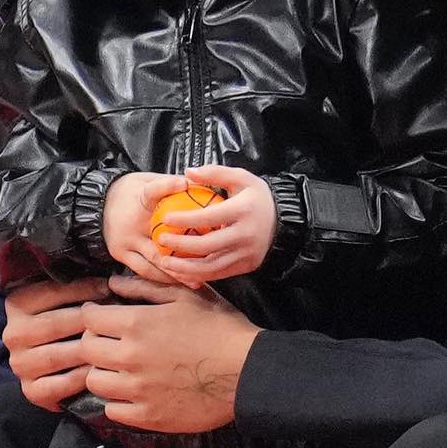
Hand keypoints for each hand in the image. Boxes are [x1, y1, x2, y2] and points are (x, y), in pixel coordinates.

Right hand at [4, 275, 112, 409]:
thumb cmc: (69, 329)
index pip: (51, 291)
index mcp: (16, 305)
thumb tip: (107, 279)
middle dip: (88, 321)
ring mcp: (20, 364)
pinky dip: (83, 377)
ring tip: (113, 344)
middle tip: (115, 321)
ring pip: (58, 355)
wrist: (56, 372)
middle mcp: (13, 335)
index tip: (107, 289)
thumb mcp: (65, 303)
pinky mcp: (32, 391)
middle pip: (55, 324)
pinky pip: (61, 384)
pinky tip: (101, 369)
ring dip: (88, 350)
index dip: (83, 289)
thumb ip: (77, 290)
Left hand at [80, 274, 260, 431]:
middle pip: (86, 350)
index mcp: (137, 324)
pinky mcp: (148, 416)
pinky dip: (117, 401)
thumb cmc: (221, 328)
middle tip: (109, 342)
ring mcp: (138, 390)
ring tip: (119, 369)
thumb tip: (113, 282)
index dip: (93, 315)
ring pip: (95, 381)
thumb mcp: (187, 296)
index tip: (101, 317)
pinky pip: (112, 410)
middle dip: (94, 342)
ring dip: (103, 372)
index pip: (89, 319)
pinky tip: (132, 392)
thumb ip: (146, 287)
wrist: (248, 372)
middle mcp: (130, 357)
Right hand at [102, 171, 189, 282]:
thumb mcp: (145, 181)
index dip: (168, 186)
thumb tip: (200, 181)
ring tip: (196, 280)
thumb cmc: (129, 193)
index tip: (184, 183)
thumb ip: (168, 183)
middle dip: (186, 250)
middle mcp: (133, 221)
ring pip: (155, 260)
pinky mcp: (121, 254)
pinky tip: (179, 282)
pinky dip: (163, 278)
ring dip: (177, 272)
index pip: (153, 190)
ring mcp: (126, 240)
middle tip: (208, 256)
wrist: (95, 205)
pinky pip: (144, 271)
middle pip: (161, 237)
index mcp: (139, 198)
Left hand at [150, 164, 277, 285]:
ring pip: (211, 266)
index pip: (209, 217)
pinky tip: (182, 271)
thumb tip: (187, 172)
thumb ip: (214, 173)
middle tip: (161, 240)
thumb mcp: (241, 178)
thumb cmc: (258, 197)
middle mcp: (245, 235)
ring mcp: (246, 253)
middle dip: (180, 245)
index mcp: (243, 211)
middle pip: (207, 246)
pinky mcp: (246, 266)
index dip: (185, 219)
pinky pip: (219, 274)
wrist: (285, 221)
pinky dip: (199, 275)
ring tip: (165, 262)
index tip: (166, 219)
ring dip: (185, 267)